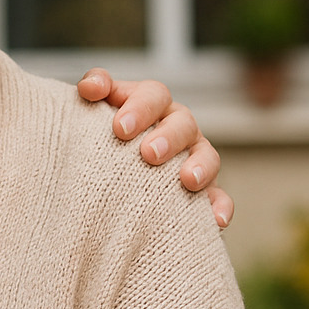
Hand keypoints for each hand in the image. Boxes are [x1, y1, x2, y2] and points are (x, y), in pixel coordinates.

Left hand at [77, 69, 231, 227]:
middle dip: (167, 137)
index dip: (139, 108)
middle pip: (182, 122)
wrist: (105, 173)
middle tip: (149, 154)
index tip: (120, 128)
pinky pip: (218, 195)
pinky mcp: (205, 188)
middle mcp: (176, 126)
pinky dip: (220, 205)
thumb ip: (93, 89)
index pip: (152, 95)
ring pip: (207, 155)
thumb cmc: (99, 134)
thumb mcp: (92, 108)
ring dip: (200, 166)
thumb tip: (89, 88)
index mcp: (150, 104)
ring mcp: (193, 156)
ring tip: (187, 181)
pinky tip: (217, 220)